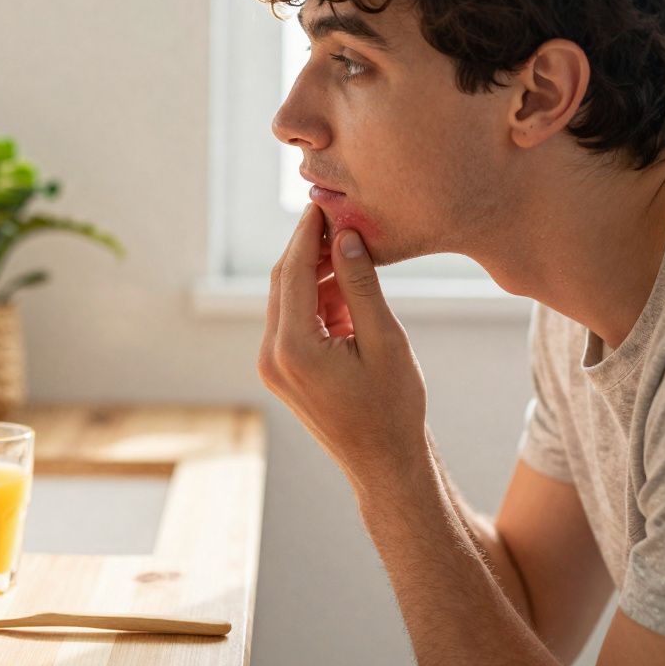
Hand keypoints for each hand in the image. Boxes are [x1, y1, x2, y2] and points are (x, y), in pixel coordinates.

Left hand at [257, 203, 428, 480]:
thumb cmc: (393, 407)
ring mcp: (272, 365)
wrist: (383, 462)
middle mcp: (271, 356)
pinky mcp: (281, 369)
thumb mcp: (385, 340)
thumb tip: (345, 236)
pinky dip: (317, 299)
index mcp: (292, 349)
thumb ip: (361, 285)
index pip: (292, 271)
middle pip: (283, 281)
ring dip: (315, 273)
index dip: (308, 233)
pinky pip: (293, 320)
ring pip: (287, 299)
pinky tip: (346, 285)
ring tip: (351, 248)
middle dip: (309, 248)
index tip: (325, 203)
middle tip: (340, 218)